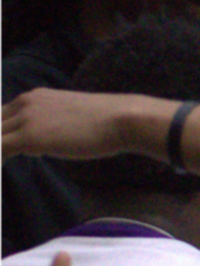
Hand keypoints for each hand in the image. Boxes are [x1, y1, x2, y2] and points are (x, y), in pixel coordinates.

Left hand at [1, 88, 151, 162]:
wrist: (122, 120)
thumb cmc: (108, 121)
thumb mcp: (71, 116)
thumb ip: (52, 125)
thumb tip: (42, 144)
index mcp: (34, 97)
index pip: (2, 115)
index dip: (1, 133)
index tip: (5, 149)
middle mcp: (25, 103)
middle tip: (4, 158)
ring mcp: (26, 119)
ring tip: (4, 163)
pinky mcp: (29, 137)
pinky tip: (3, 168)